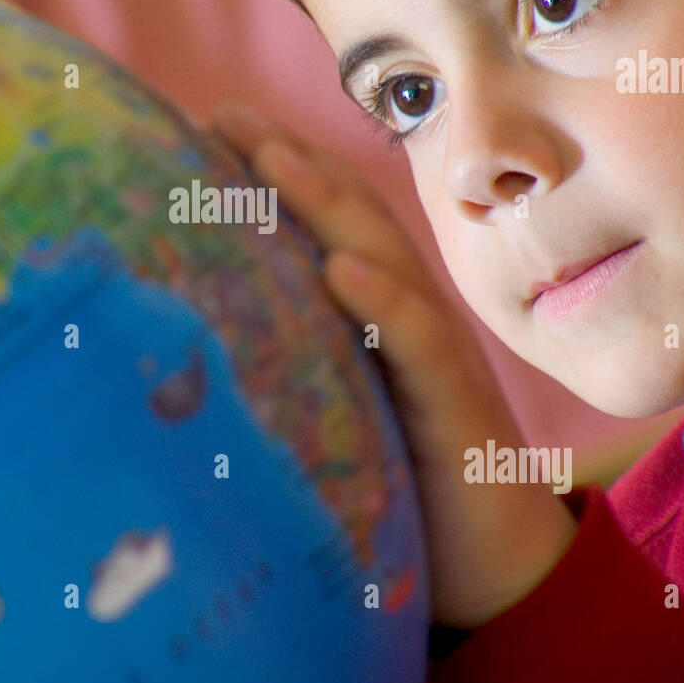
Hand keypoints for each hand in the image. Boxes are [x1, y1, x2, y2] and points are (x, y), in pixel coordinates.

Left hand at [210, 100, 578, 628]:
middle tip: (227, 115)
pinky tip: (343, 271)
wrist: (494, 567)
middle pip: (350, 219)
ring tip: (273, 158)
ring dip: (329, 206)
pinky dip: (384, 303)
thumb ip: (284, 369)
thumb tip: (189, 345)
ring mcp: (432, 357)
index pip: (324, 223)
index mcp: (371, 316)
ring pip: (385, 261)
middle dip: (291, 160)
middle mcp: (404, 318)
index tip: (210, 124)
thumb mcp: (328, 414)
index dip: (276, 169)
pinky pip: (423, 345)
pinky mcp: (455, 408)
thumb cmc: (400, 487)